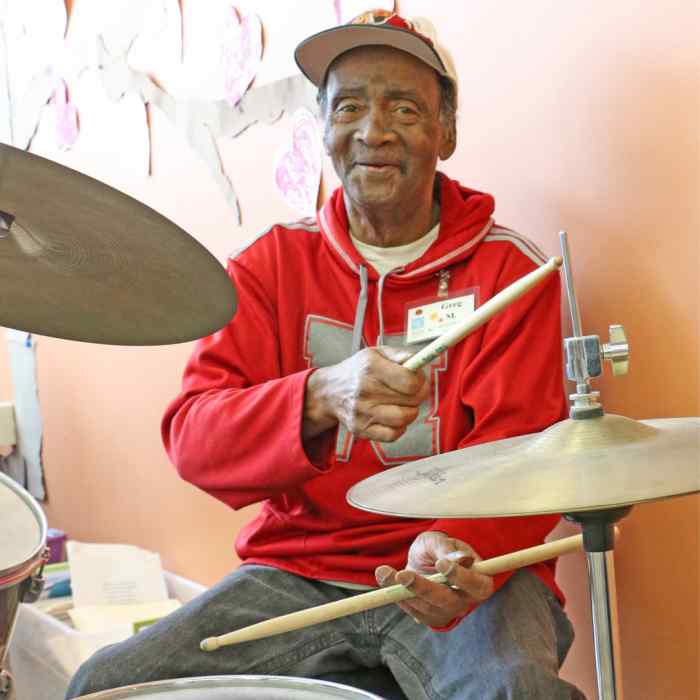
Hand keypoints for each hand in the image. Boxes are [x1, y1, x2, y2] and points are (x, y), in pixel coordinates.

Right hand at [303, 346, 427, 441]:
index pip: (410, 381)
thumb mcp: (377, 354)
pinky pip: (392, 435)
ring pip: (404, 419)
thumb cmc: (358, 371)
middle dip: (418, 396)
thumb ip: (401, 355)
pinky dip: (399, 428)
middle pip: (411, 400)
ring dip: (410, 412)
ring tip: (403, 404)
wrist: (329, 391)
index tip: (418, 380)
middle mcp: (365, 389)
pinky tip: (394, 417)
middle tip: (412, 392)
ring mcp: (362, 412)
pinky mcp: (360, 429)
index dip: (421, 381)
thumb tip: (421, 361)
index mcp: (371, 367)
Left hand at [375, 531, 493, 627]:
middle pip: (448, 601)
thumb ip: (448, 550)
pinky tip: (386, 579)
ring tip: (384, 572)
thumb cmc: (438, 548)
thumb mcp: (441, 542)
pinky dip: (398, 597)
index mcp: (479, 581)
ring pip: (426, 608)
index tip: (441, 564)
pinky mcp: (430, 618)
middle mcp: (465, 601)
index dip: (460, 577)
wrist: (425, 559)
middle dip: (423, 588)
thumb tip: (461, 559)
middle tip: (403, 575)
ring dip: (403, 591)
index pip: (475, 584)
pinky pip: (414, 612)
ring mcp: (448, 612)